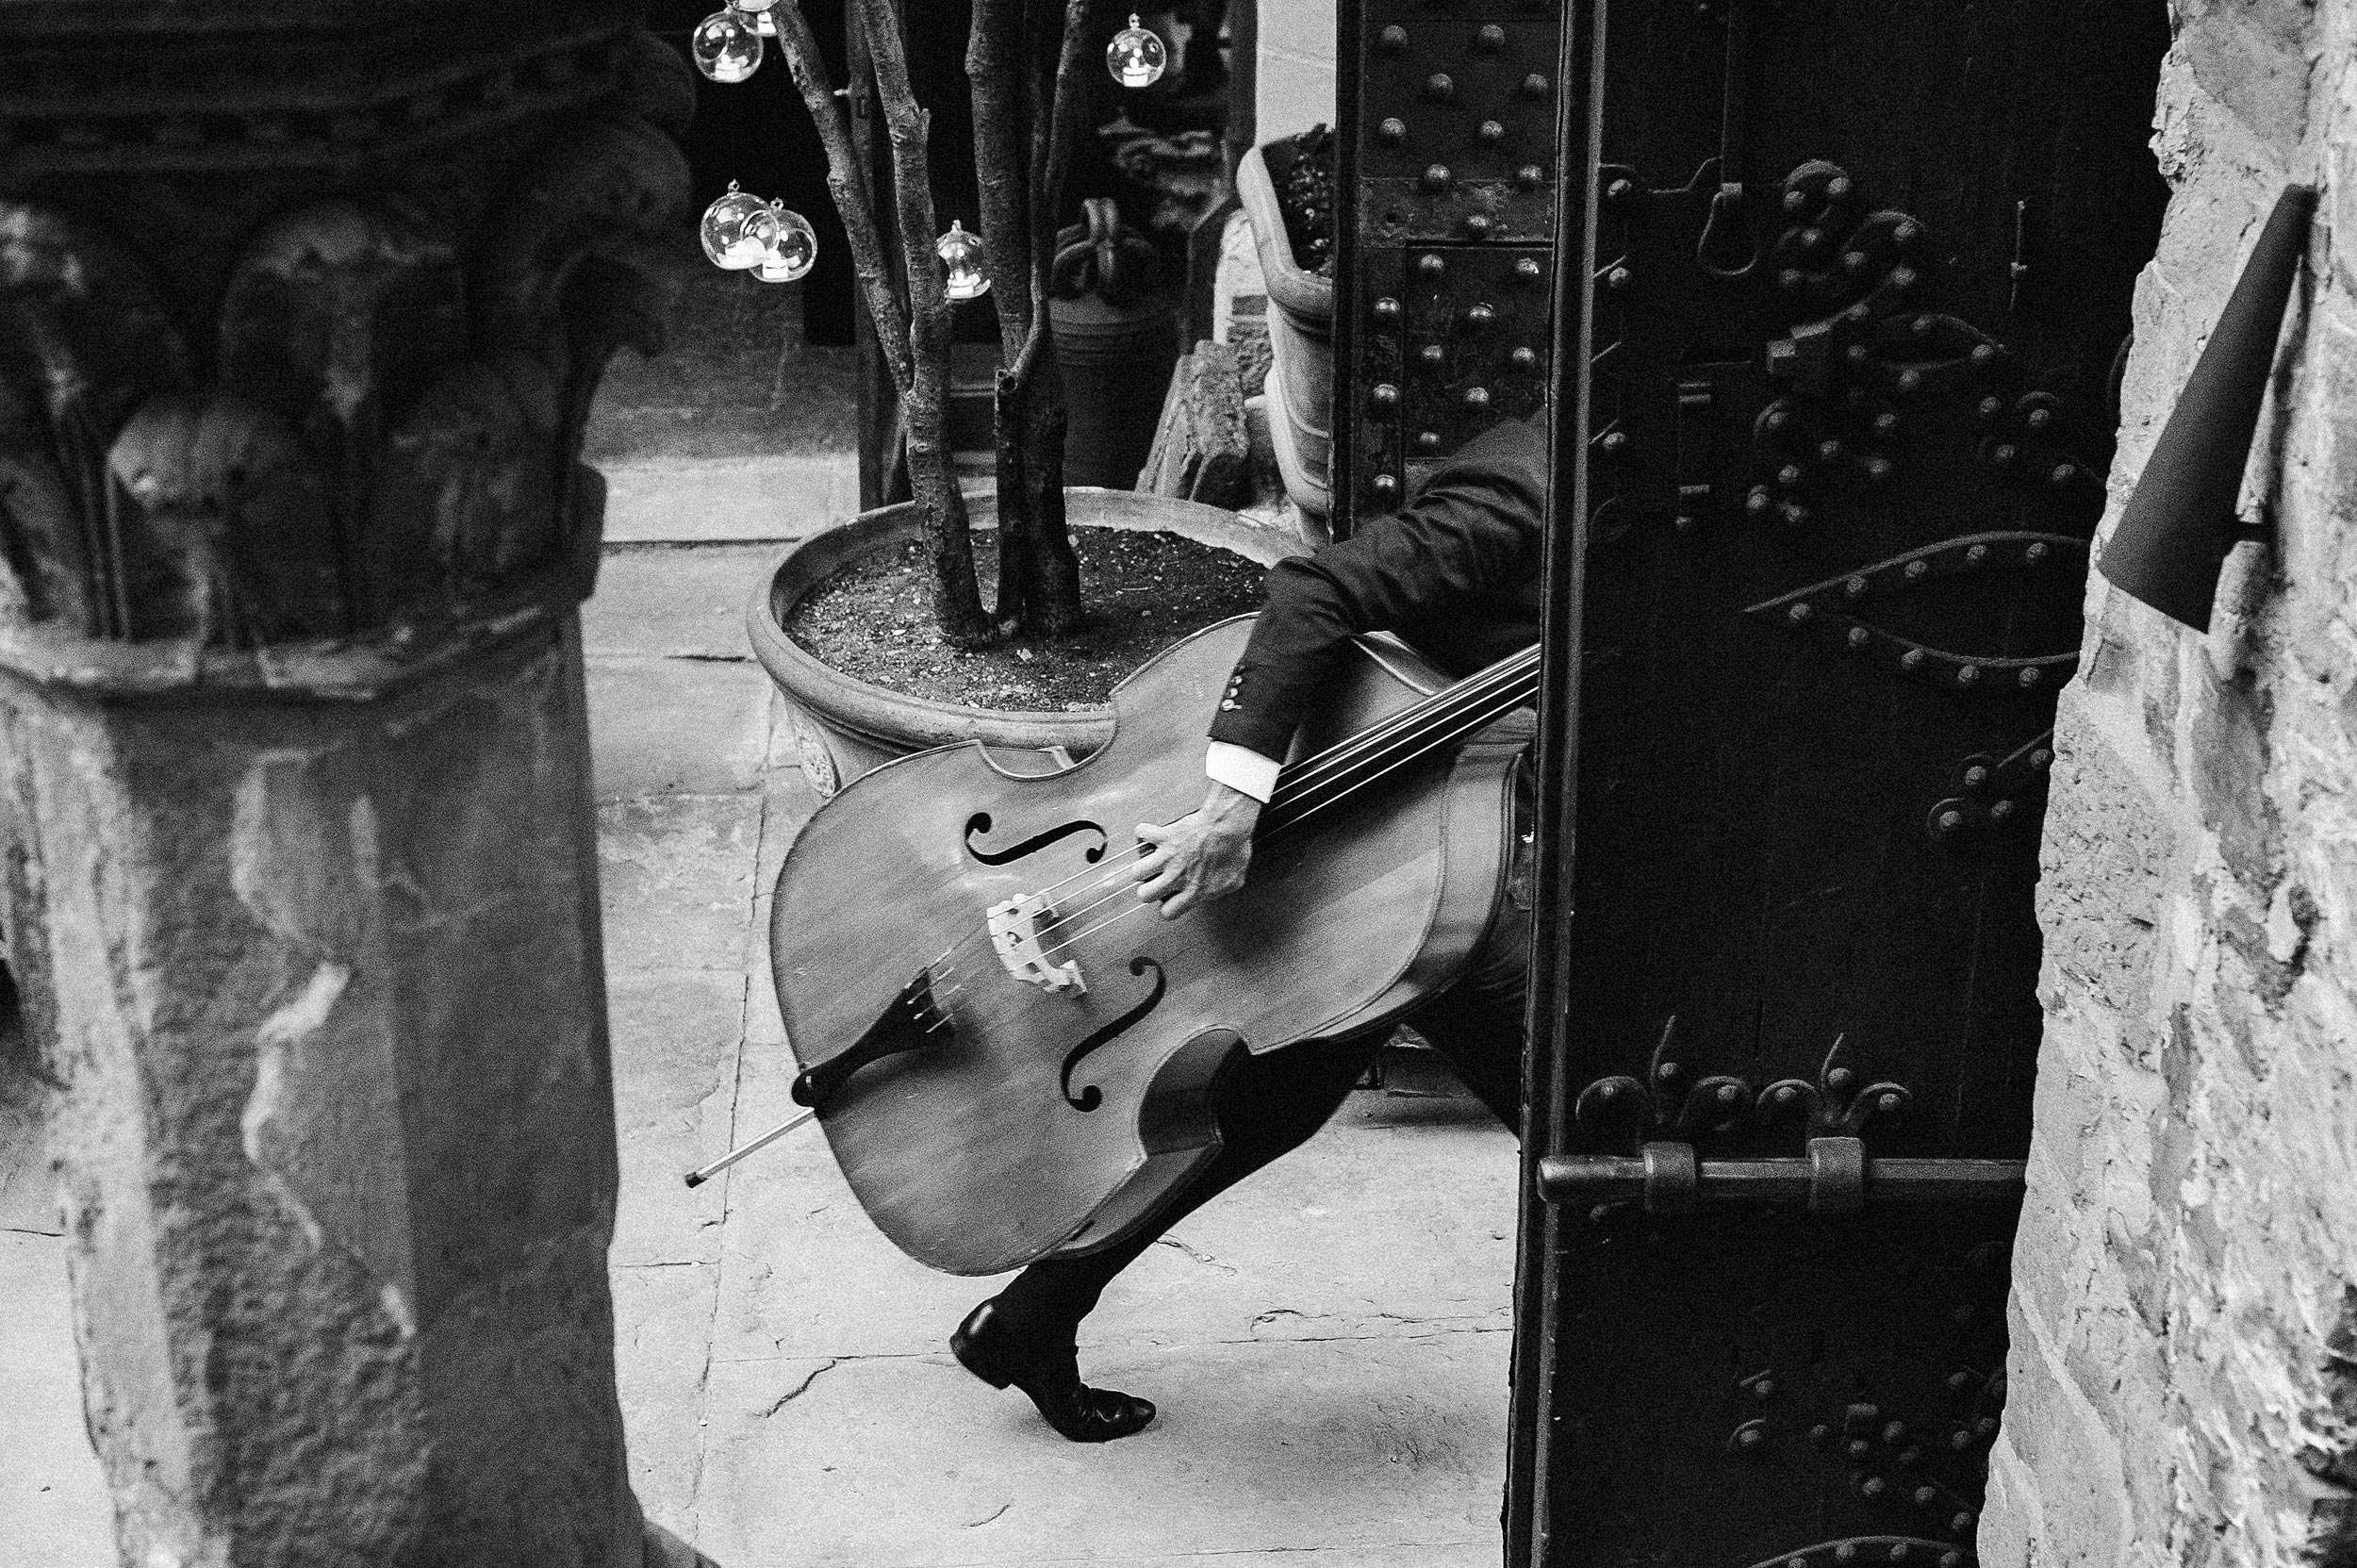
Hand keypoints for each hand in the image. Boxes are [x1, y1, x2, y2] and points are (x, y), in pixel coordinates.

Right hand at [1132, 783, 1261, 919]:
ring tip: (1148, 863)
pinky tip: (1149, 834)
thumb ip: (1221, 889)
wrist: (1227, 825)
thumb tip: (1218, 890)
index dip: (1168, 907)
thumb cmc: (1233, 849)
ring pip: (1137, 871)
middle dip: (1147, 890)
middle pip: (1145, 895)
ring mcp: (1167, 857)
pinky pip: (1142, 834)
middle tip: (1154, 884)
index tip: (1170, 900)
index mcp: (1193, 890)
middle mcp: (1176, 877)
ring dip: (1142, 866)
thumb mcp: (1234, 879)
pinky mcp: (1163, 837)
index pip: (1169, 912)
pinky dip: (1143, 833)